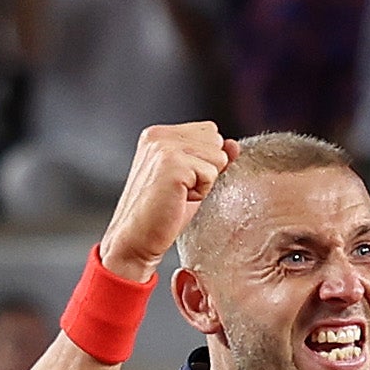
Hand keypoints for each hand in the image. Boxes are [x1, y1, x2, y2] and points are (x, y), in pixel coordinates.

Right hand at [100, 120, 233, 280]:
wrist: (136, 239)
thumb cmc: (162, 214)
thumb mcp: (191, 179)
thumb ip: (210, 158)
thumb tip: (233, 145)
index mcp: (158, 134)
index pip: (209, 131)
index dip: (206, 160)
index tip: (183, 180)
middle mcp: (158, 135)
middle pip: (216, 140)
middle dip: (208, 169)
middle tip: (181, 190)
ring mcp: (164, 147)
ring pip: (217, 156)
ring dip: (205, 182)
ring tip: (179, 195)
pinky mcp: (171, 163)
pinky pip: (211, 173)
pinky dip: (201, 192)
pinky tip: (179, 199)